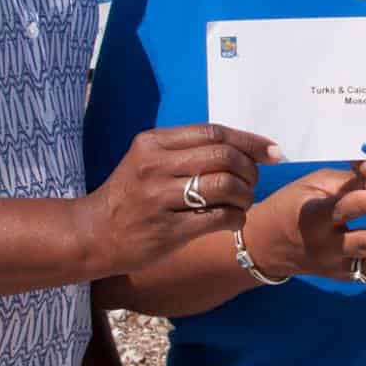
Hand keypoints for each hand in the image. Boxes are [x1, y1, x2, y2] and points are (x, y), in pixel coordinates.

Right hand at [82, 123, 279, 276]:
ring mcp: (159, 198)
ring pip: (225, 186)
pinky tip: (232, 221)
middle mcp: (155, 165)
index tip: (273, 151)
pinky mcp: (167, 230)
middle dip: (250, 170)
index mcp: (153, 142)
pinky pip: (218, 218)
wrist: (93, 234)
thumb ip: (187, 150)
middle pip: (224, 157)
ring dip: (245, 195)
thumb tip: (245, 147)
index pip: (214, 132)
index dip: (249, 141)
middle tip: (252, 182)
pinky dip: (236, 218)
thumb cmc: (130, 195)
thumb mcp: (149, 160)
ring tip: (242, 203)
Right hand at [240, 168, 365, 285]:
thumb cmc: (293, 204)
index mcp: (314, 216)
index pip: (339, 209)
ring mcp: (336, 265)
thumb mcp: (312, 184)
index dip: (360, 203)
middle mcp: (325, 245)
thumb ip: (348, 182)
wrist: (266, 245)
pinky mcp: (345, 276)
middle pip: (362, 244)